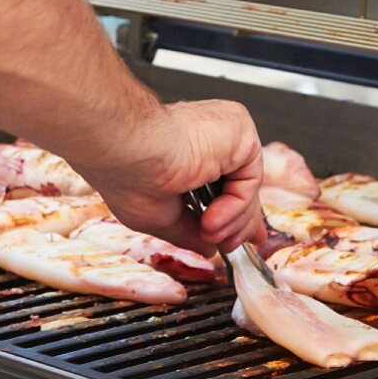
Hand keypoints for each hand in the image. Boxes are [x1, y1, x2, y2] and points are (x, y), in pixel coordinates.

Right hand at [85, 100, 265, 254]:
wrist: (128, 151)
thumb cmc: (127, 177)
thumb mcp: (159, 217)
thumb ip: (188, 231)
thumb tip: (208, 248)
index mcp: (187, 153)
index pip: (221, 186)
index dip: (233, 213)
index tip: (235, 238)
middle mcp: (208, 140)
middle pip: (239, 187)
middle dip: (241, 222)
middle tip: (232, 246)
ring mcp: (225, 133)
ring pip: (245, 187)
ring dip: (231, 221)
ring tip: (207, 233)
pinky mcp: (239, 130)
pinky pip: (249, 178)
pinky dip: (236, 205)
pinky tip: (211, 218)